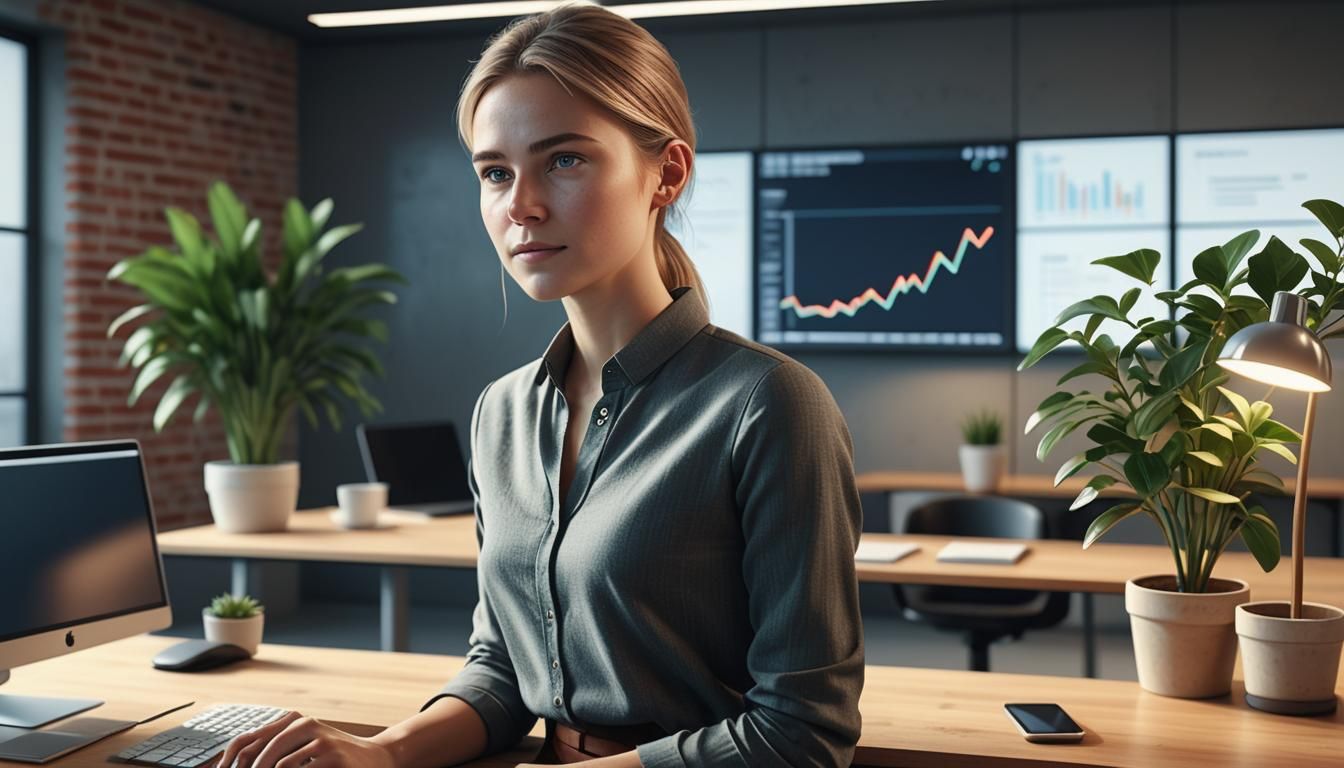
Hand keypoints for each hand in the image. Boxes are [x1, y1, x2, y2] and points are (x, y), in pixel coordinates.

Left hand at [213, 710, 396, 767]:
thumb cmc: (333, 756)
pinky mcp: (332, 756)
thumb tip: (232, 764)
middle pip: (258, 755)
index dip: (227, 764)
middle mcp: (304, 724)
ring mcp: (320, 739)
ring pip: (277, 766)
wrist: (376, 758)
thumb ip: (274, 750)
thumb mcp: (303, 747)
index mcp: (292, 721)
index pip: (246, 741)